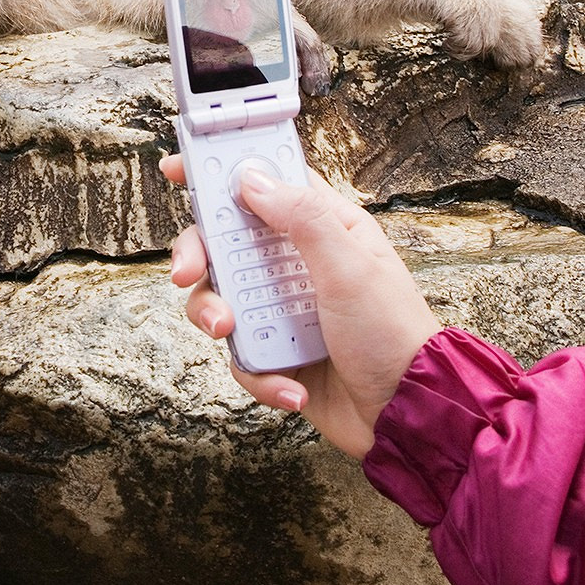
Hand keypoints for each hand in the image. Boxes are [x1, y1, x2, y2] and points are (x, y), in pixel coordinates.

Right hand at [160, 156, 439, 457]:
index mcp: (322, 228)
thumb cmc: (394, 333)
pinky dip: (259, 373)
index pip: (266, 185)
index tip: (177, 168)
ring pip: (219, 298)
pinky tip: (292, 386)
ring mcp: (282, 309)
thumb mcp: (351, 266)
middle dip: (198, 256)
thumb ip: (302, 218)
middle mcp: (295, 264)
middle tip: (187, 273)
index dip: (222, 172)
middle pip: (224, 242)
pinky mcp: (276, 353)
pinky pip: (241, 355)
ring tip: (234, 334)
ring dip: (217, 317)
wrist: (407, 415)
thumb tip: (252, 179)